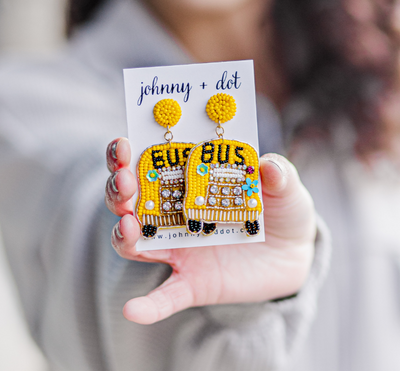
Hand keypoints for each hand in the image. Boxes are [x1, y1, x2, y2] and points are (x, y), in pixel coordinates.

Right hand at [105, 138, 316, 324]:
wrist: (290, 253)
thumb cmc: (280, 209)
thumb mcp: (285, 187)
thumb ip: (279, 174)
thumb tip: (267, 166)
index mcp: (189, 183)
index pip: (148, 164)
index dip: (127, 153)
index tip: (124, 143)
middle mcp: (174, 214)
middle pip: (130, 201)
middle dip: (119, 189)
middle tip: (126, 180)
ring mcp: (179, 249)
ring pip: (135, 244)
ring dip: (124, 234)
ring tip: (130, 225)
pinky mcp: (192, 282)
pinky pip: (165, 297)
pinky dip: (148, 306)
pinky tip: (132, 311)